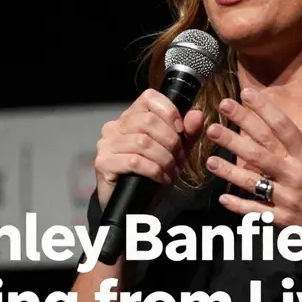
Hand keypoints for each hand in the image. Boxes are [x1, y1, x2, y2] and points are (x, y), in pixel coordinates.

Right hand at [95, 89, 204, 208]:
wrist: (132, 203)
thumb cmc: (151, 172)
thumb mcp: (175, 151)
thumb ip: (187, 132)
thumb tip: (197, 114)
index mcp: (132, 116)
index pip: (149, 97)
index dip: (169, 111)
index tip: (181, 130)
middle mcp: (116, 126)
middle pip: (148, 121)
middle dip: (171, 141)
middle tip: (180, 159)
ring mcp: (107, 143)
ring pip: (143, 142)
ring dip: (164, 158)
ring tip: (172, 171)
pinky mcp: (103, 162)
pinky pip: (134, 161)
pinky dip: (154, 170)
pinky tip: (161, 178)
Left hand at [205, 88, 301, 250]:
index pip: (283, 128)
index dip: (263, 109)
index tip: (245, 93)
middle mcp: (296, 177)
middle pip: (259, 153)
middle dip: (235, 135)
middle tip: (215, 120)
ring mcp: (287, 200)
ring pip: (252, 183)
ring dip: (229, 170)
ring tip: (208, 159)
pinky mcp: (283, 221)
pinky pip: (257, 212)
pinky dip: (239, 206)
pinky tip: (223, 197)